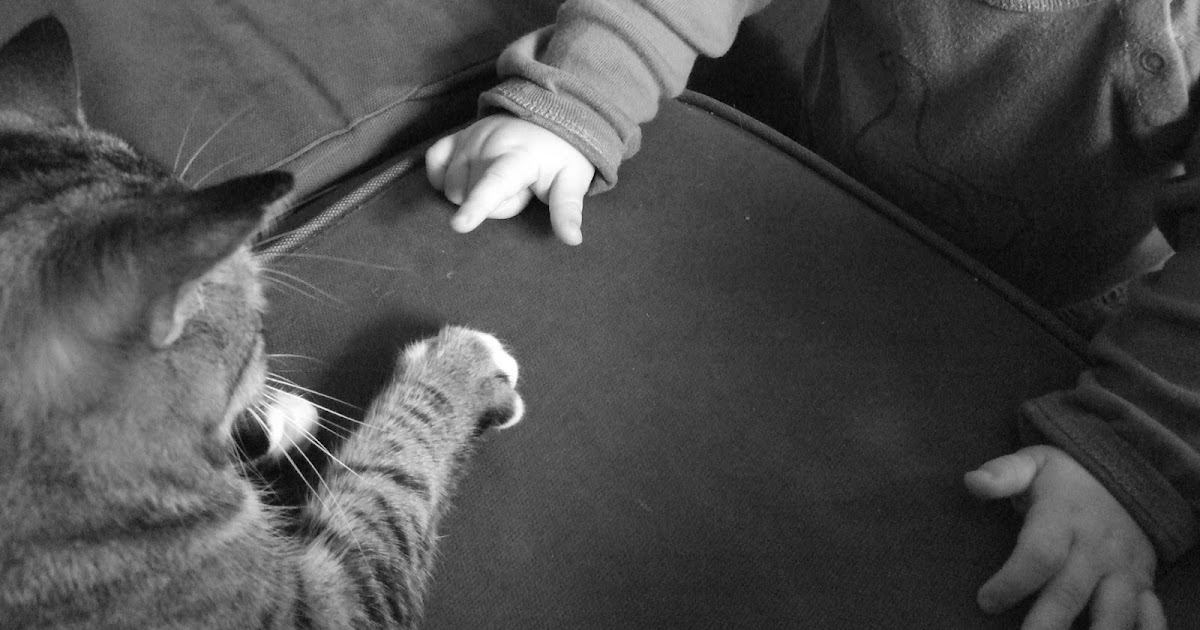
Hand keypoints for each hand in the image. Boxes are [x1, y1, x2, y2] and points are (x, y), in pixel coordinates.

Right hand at [425, 114, 594, 244]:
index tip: (458, 225)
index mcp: (518, 156)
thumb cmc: (561, 156)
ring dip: (472, 193)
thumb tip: (573, 240)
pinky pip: (434, 161)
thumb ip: (567, 210)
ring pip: (451, 186)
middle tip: (520, 191)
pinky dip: (442, 176)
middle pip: (471, 195)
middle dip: (494, 204)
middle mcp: (486, 143)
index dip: (477, 206)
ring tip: (500, 181)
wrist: (551, 116)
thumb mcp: (572, 181)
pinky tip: (464, 178)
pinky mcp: (456, 135)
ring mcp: (468, 138)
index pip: (494, 184)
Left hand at [964, 445, 1164, 629]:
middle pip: (1070, 593)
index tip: (985, 601)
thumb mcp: (1032, 464)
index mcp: (1064, 516)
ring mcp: (1123, 567)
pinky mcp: (1142, 582)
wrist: (1126, 476)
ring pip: (1113, 612)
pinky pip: (1147, 615)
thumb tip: (972, 481)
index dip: (1011, 582)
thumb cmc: (1065, 478)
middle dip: (1045, 624)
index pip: (1039, 554)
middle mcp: (1096, 546)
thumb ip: (1002, 474)